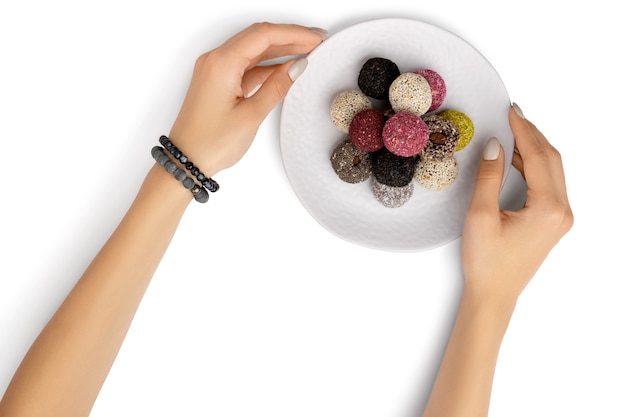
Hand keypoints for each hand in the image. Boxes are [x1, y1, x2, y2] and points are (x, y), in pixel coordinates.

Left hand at [168, 22, 325, 175]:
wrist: (186, 161)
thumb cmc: (210, 143)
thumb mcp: (251, 115)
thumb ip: (277, 87)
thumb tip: (297, 67)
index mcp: (221, 64)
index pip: (263, 35)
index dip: (293, 33)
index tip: (315, 38)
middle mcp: (215, 61)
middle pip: (258, 37)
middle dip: (289, 37)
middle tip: (316, 41)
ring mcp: (215, 70)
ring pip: (253, 50)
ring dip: (279, 49)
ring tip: (306, 52)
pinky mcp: (217, 81)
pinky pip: (246, 65)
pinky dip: (267, 65)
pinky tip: (285, 69)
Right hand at [461, 104, 573, 306]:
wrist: (494, 293)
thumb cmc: (487, 262)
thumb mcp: (480, 215)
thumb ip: (488, 177)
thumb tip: (495, 145)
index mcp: (548, 208)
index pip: (538, 157)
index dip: (523, 131)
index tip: (511, 112)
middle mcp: (562, 211)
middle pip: (552, 160)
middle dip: (532, 135)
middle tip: (513, 116)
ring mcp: (561, 217)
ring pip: (553, 171)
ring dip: (534, 149)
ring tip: (512, 132)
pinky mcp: (553, 222)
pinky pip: (549, 184)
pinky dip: (534, 166)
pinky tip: (516, 160)